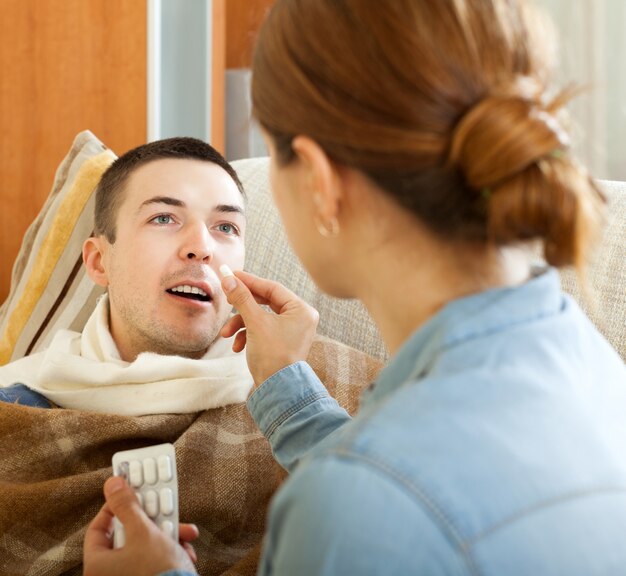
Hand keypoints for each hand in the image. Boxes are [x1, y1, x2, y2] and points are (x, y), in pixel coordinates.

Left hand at [83, 476, 198, 575]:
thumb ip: (127, 506)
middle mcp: (109, 575)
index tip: (130, 495)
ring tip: (184, 533)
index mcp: (97, 566)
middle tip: (164, 509)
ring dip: (168, 535)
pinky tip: (186, 552)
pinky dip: (171, 552)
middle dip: (152, 521)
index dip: (113, 508)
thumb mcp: (143, 531)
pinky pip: (155, 561)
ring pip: (145, 547)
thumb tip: (112, 484)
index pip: (97, 528)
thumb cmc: (157, 572)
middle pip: (126, 535)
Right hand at [220, 269, 318, 385]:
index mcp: (302, 310)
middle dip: (243, 307)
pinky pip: (263, 331)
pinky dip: (247, 336)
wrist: (277, 390)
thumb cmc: (272, 356)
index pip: (273, 288)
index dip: (250, 281)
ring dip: (241, 324)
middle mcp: (300, 319)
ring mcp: (292, 331)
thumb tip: (228, 278)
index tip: (231, 275)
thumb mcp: (254, 323)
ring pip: (261, 318)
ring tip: (227, 335)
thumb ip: (242, 298)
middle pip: (267, 302)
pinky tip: (237, 348)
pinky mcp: (282, 343)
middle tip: (226, 299)